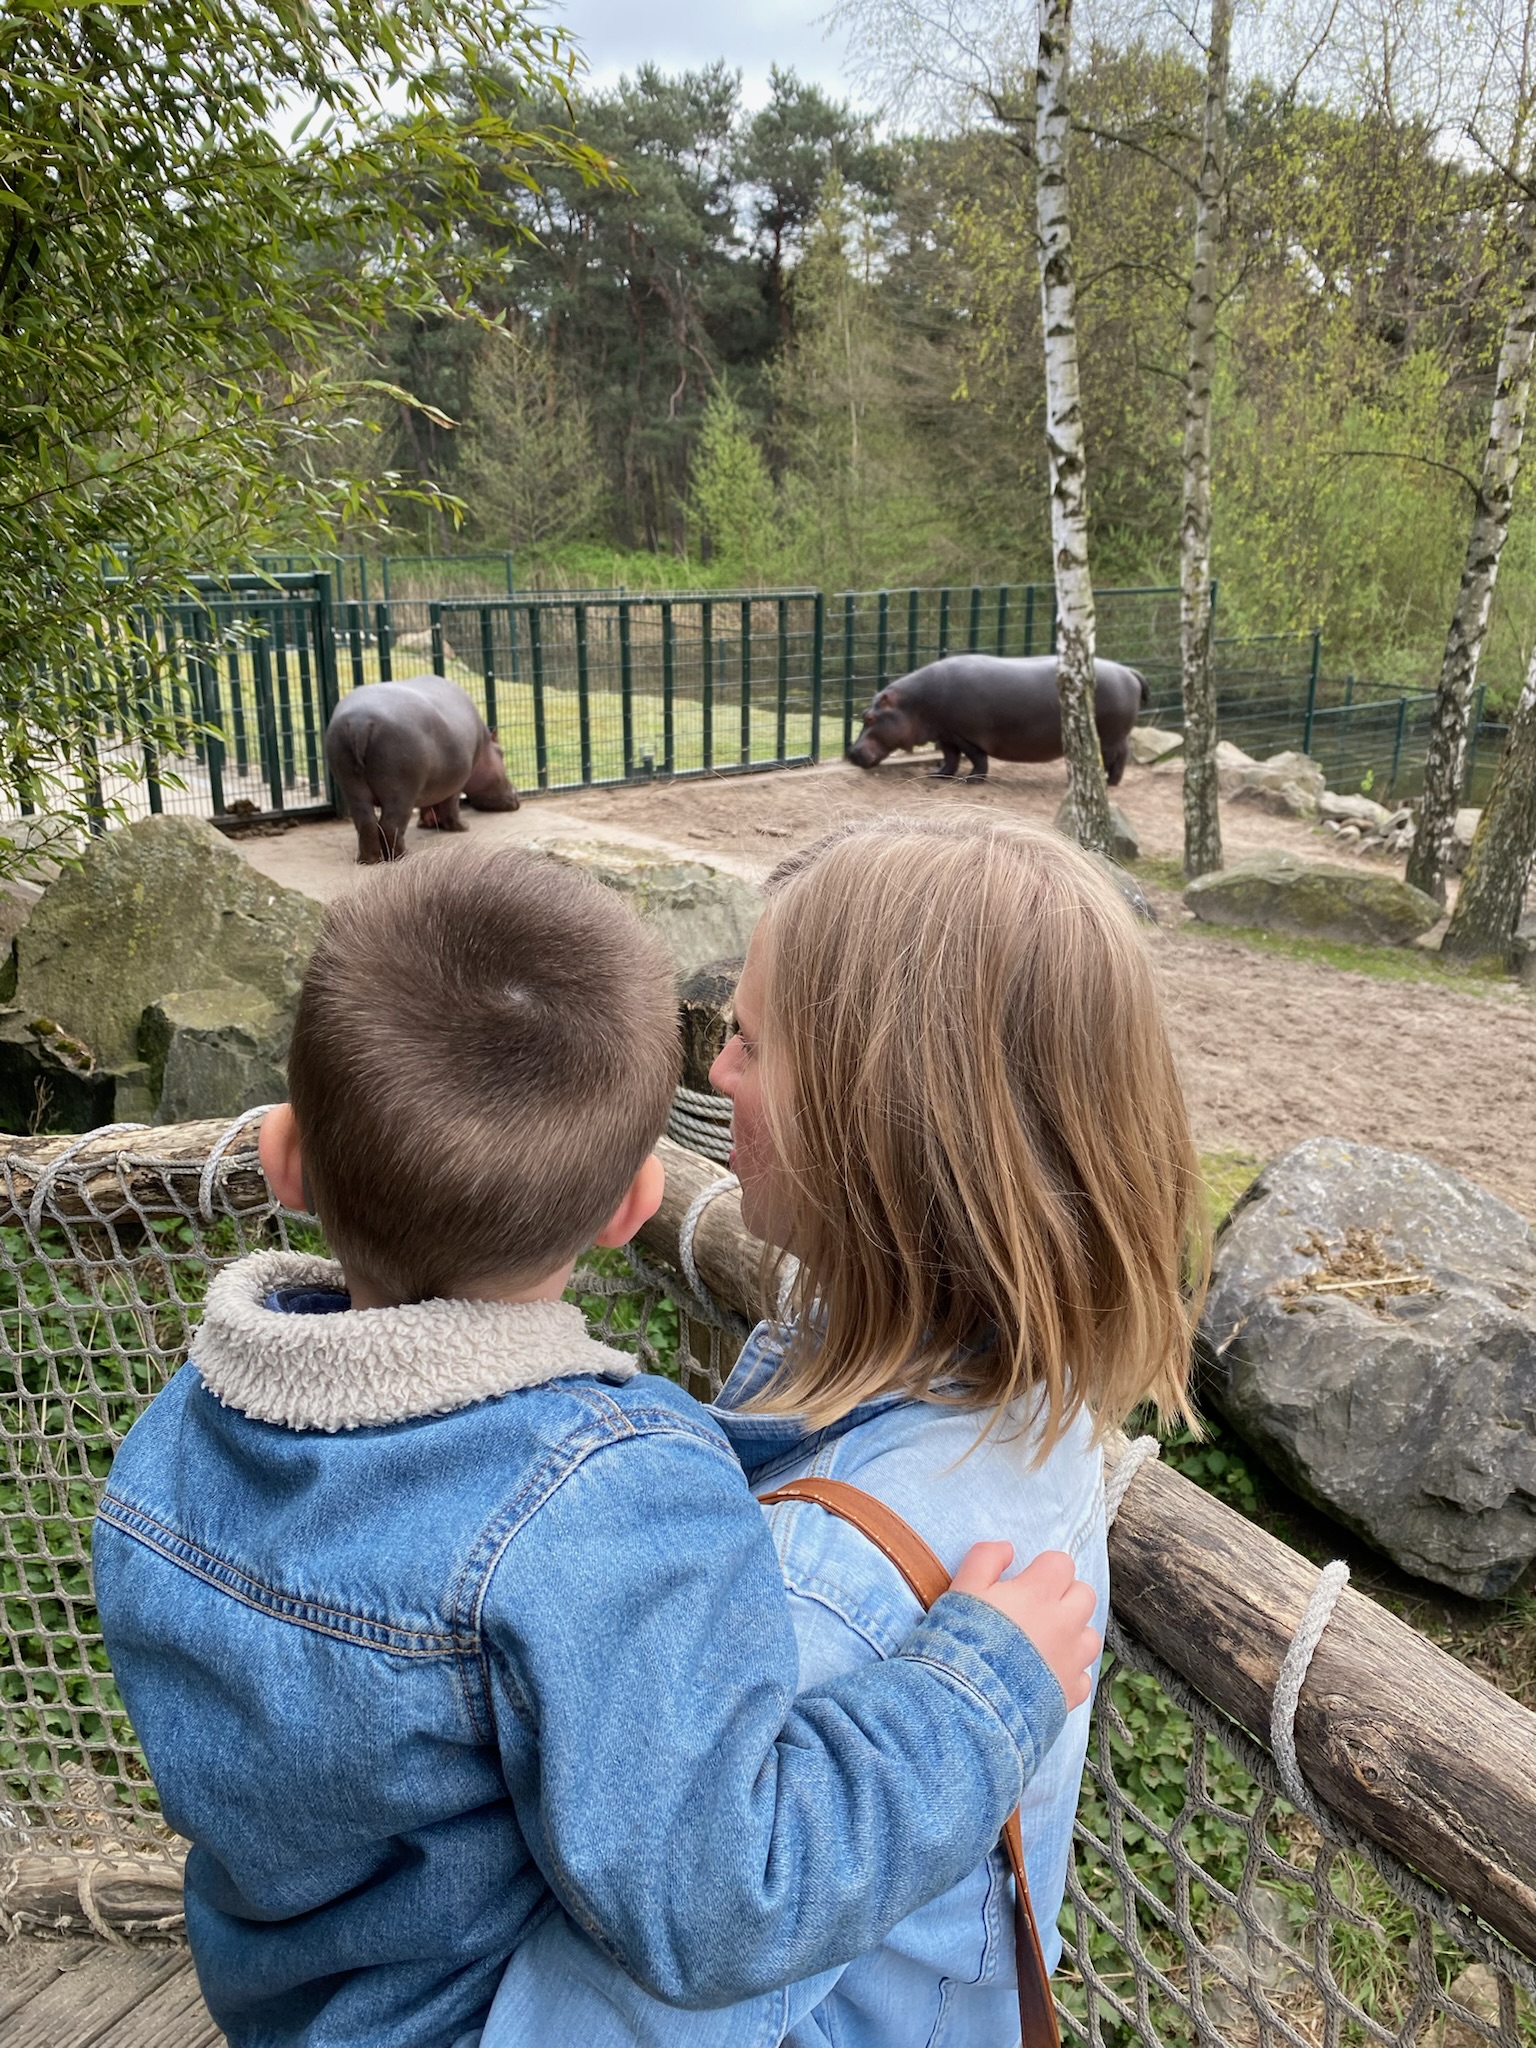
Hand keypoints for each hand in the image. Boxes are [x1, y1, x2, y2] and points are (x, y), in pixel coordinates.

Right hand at [949, 1545, 1100, 1710]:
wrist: (969, 1702)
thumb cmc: (962, 1641)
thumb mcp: (962, 1589)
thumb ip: (985, 1559)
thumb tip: (1007, 1548)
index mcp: (1039, 1592)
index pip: (1061, 1563)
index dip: (1043, 1569)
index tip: (1025, 1581)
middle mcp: (1064, 1623)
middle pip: (1084, 1594)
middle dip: (1065, 1596)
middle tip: (1036, 1608)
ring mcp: (1072, 1659)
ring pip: (1090, 1636)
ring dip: (1073, 1634)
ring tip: (1044, 1642)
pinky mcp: (1072, 1692)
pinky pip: (1083, 1676)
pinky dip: (1069, 1672)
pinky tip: (1044, 1676)